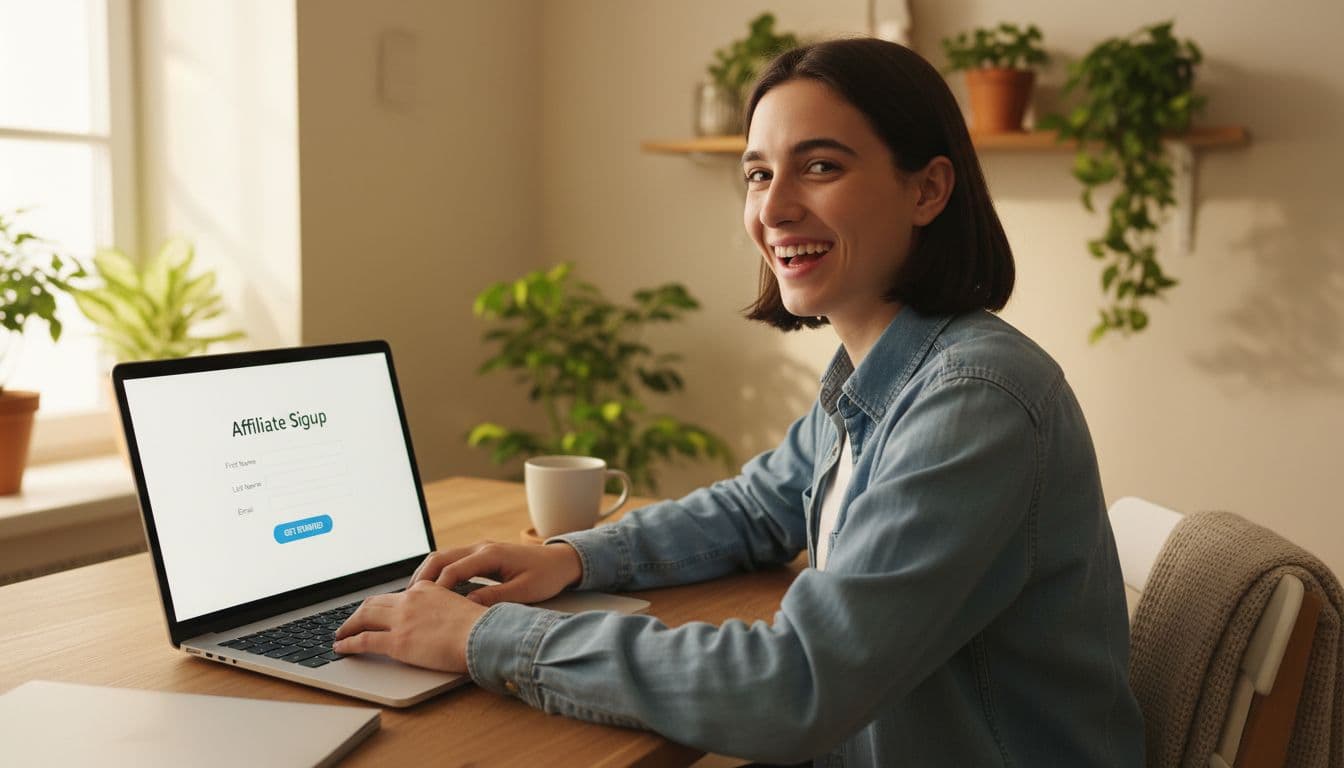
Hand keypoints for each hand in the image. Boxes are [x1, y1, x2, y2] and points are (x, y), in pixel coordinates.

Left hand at [332, 581, 485, 672]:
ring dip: (348, 626)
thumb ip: (445, 609)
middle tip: (350, 622)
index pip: (396, 595)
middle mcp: (410, 599)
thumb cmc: (482, 627)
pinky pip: (363, 641)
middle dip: (358, 613)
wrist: (485, 635)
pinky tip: (341, 648)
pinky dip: (348, 643)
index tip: (375, 612)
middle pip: (374, 602)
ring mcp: (402, 620)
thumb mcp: (462, 607)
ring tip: (340, 635)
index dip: (381, 605)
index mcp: (427, 589)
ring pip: (363, 618)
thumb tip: (441, 622)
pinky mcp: (397, 641)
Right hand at [407, 540, 582, 606]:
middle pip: (441, 558)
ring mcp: (480, 548)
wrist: (562, 561)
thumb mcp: (524, 591)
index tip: (424, 606)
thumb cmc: (546, 576)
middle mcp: (481, 547)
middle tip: (408, 600)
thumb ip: (495, 598)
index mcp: (491, 554)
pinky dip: (438, 573)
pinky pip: (452, 560)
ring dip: (427, 574)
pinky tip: (432, 591)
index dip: (437, 588)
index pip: (454, 569)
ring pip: (443, 557)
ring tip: (414, 596)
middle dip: (422, 577)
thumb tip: (467, 606)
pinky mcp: (481, 554)